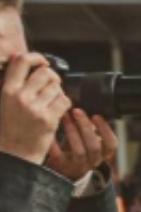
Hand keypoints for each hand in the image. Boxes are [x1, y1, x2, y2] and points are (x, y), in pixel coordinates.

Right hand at [0, 49, 68, 167]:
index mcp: (7, 90)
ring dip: (58, 92)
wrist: (15, 155)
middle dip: (52, 76)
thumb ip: (12, 84)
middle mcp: (21, 97)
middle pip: (45, 73)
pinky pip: (64, 102)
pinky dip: (64, 103)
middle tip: (53, 83)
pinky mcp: (49, 120)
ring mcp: (36, 109)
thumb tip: (24, 62)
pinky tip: (59, 109)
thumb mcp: (3, 102)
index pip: (22, 61)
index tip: (43, 61)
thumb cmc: (9, 129)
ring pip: (56, 88)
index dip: (36, 57)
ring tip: (53, 100)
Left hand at [45, 105, 116, 181]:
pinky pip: (60, 156)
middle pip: (94, 147)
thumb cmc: (77, 146)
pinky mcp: (63, 166)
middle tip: (77, 111)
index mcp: (102, 152)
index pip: (111, 144)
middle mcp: (93, 160)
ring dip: (72, 132)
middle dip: (86, 127)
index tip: (96, 116)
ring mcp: (78, 164)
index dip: (106, 130)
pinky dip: (55, 143)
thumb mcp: (88, 137)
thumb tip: (88, 102)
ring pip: (79, 151)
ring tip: (64, 116)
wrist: (65, 167)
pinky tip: (51, 131)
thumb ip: (90, 125)